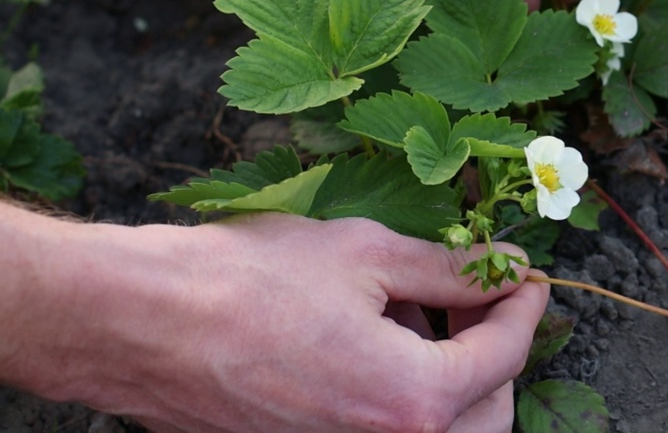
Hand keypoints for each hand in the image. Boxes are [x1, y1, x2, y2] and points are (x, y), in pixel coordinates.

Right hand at [7, 211, 546, 431]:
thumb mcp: (365, 255)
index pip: (505, 356)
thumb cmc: (245, 281)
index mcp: (411, 402)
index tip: (524, 276)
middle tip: (477, 300)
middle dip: (495, 355)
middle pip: (488, 415)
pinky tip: (378, 345)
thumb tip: (505, 269)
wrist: (139, 323)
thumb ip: (451, 270)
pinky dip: (404, 399)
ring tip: (421, 318)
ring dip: (452, 383)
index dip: (524, 307)